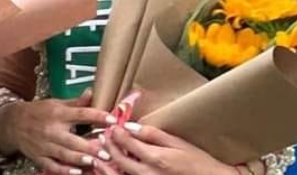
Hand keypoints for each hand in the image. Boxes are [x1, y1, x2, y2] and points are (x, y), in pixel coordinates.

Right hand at [0, 90, 113, 174]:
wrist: (12, 123)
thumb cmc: (39, 112)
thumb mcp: (56, 103)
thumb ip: (75, 103)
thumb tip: (91, 92)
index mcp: (58, 113)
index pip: (80, 114)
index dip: (97, 116)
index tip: (113, 119)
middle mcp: (51, 129)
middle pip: (73, 139)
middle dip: (90, 147)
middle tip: (107, 152)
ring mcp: (44, 145)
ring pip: (64, 154)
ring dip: (80, 159)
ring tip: (95, 162)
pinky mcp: (39, 157)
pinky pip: (53, 166)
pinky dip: (64, 170)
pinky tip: (77, 172)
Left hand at [94, 122, 234, 174]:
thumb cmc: (197, 162)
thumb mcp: (177, 143)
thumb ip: (152, 135)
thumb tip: (131, 126)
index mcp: (156, 158)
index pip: (127, 142)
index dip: (116, 132)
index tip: (113, 126)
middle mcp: (148, 174)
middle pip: (119, 159)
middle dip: (108, 145)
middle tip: (103, 136)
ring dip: (104, 165)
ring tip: (98, 155)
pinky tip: (109, 171)